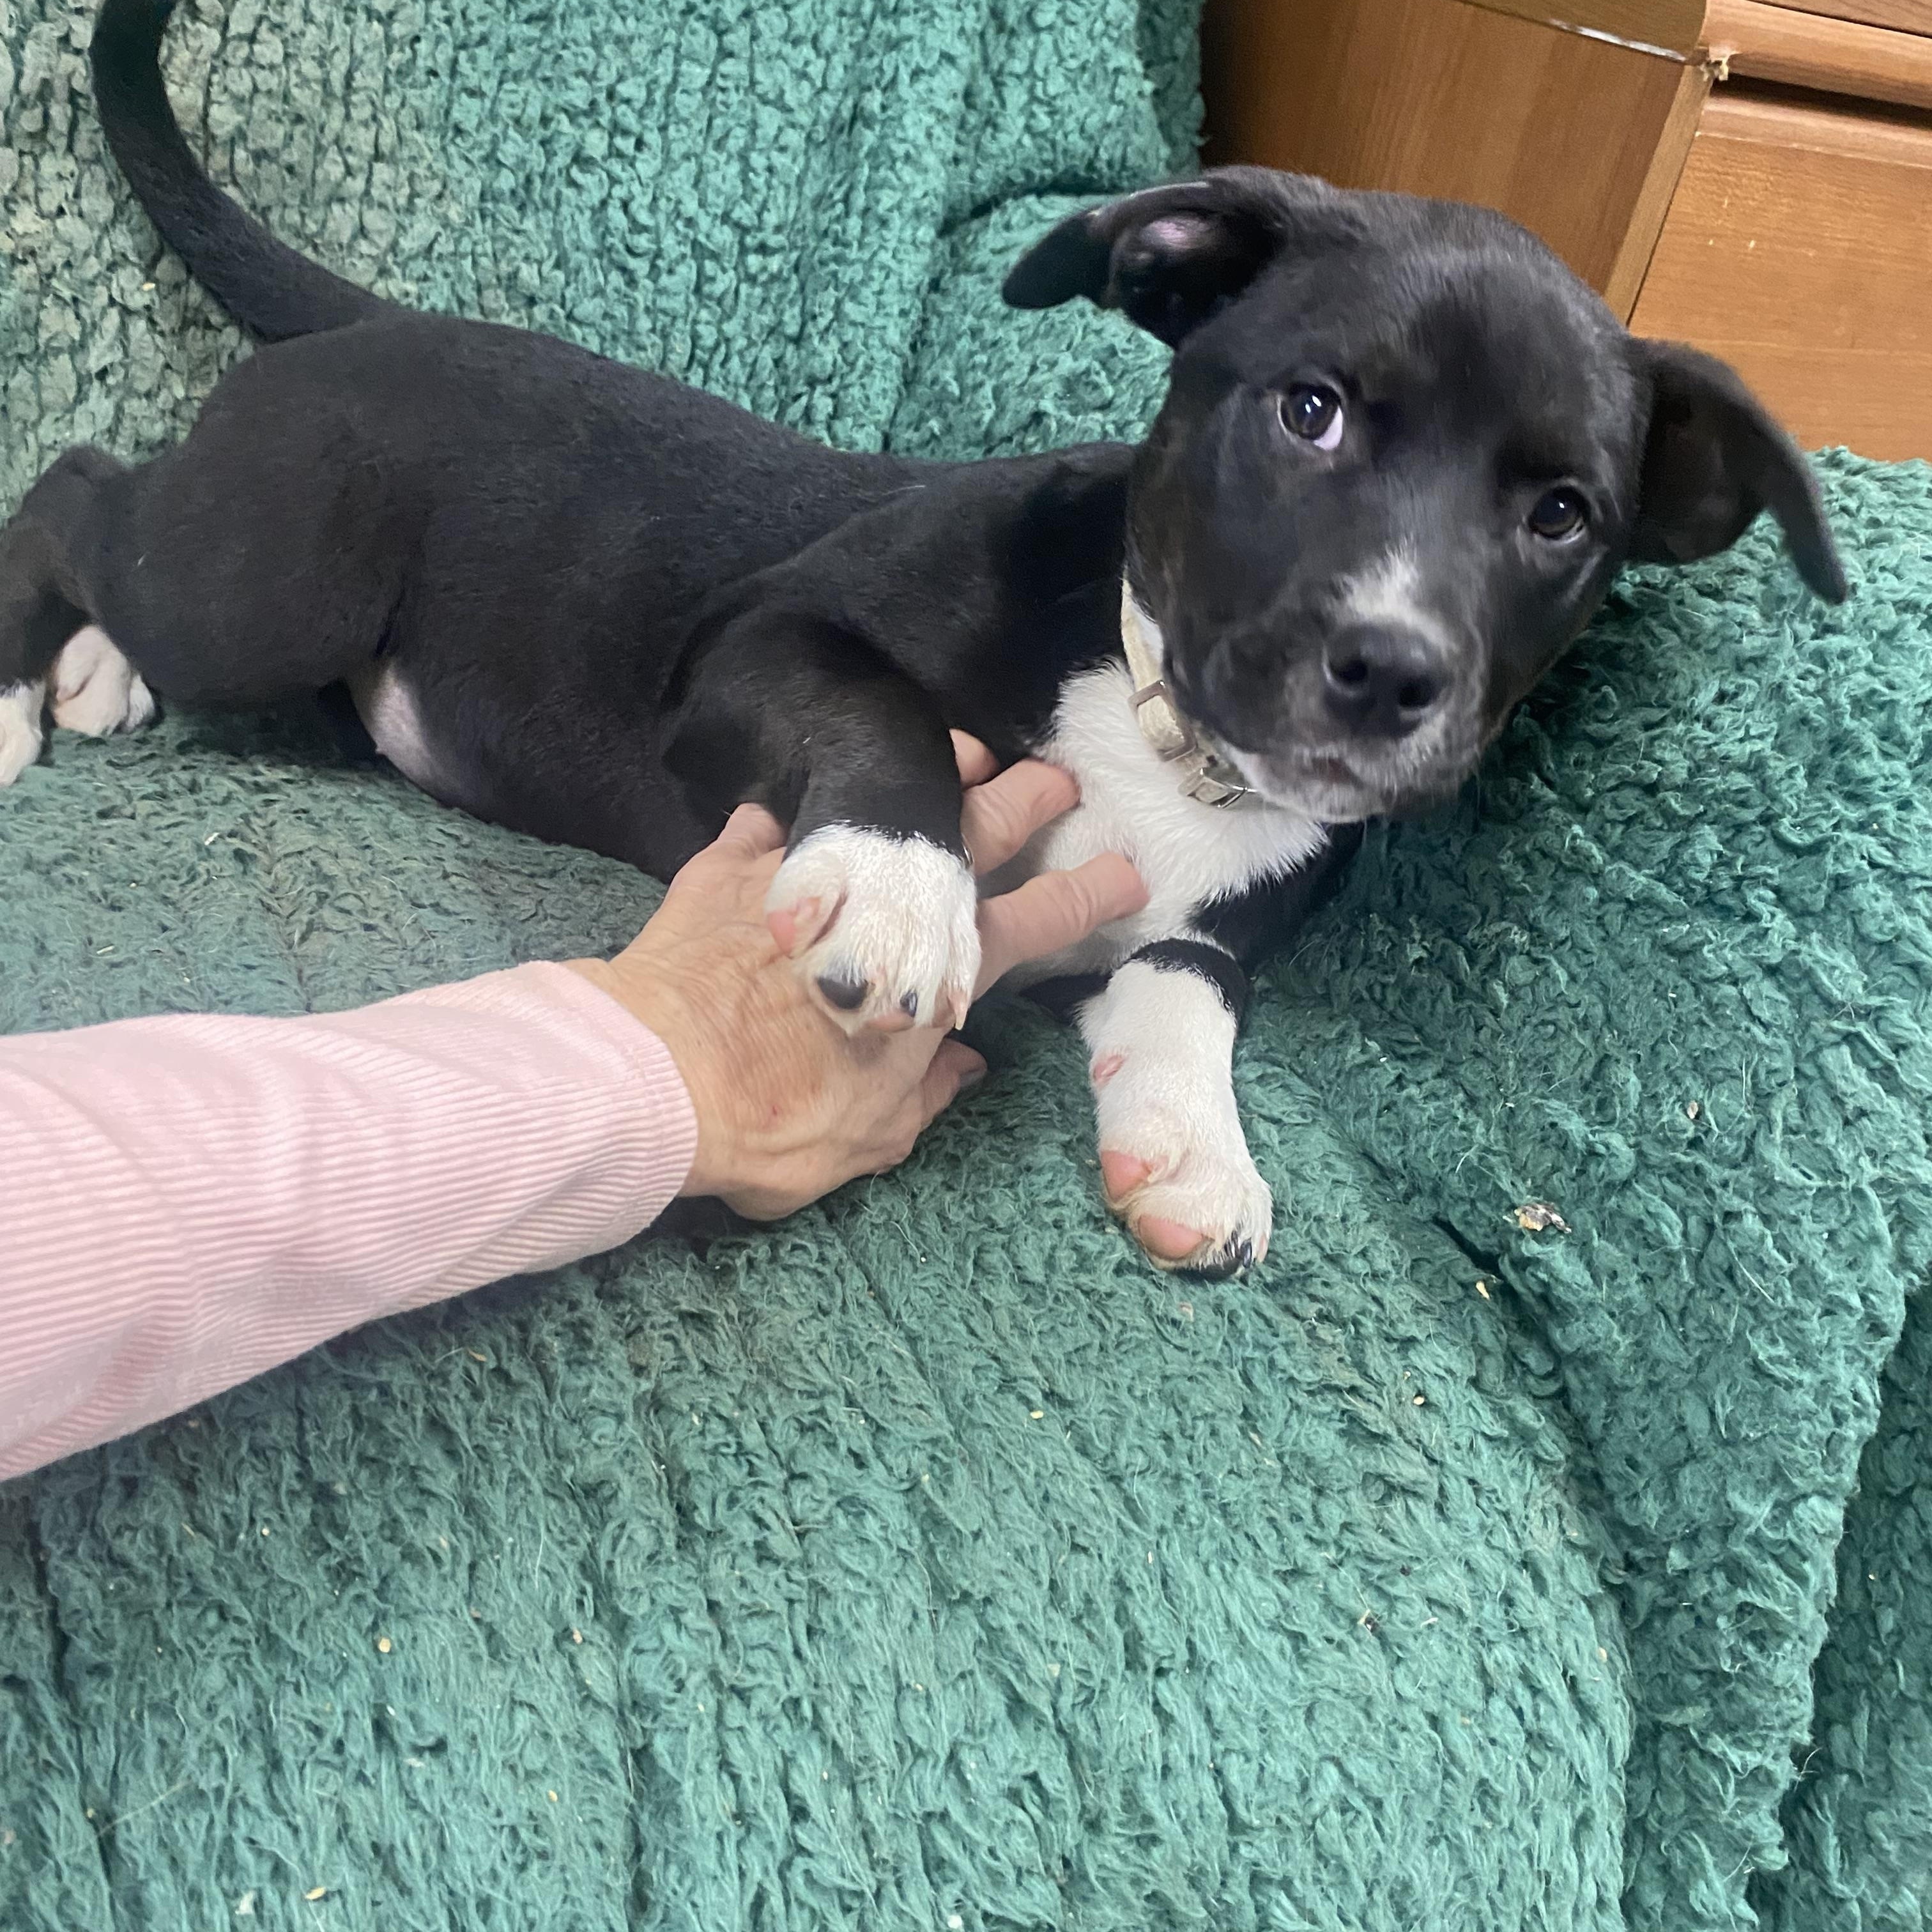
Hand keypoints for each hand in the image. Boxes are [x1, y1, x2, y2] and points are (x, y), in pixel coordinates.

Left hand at [566, 736, 1144, 1217]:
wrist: (657, 1078)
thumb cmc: (777, 1123)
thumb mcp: (873, 1137)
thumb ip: (925, 1097)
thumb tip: (961, 1066)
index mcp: (934, 975)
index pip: (1035, 923)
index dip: (1086, 895)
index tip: (1126, 869)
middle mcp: (884, 905)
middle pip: (978, 832)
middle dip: (1030, 800)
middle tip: (1061, 777)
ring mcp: (812, 871)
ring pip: (884, 799)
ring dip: (933, 772)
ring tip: (962, 751)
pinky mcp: (735, 866)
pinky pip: (769, 824)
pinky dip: (785, 819)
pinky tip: (787, 809)